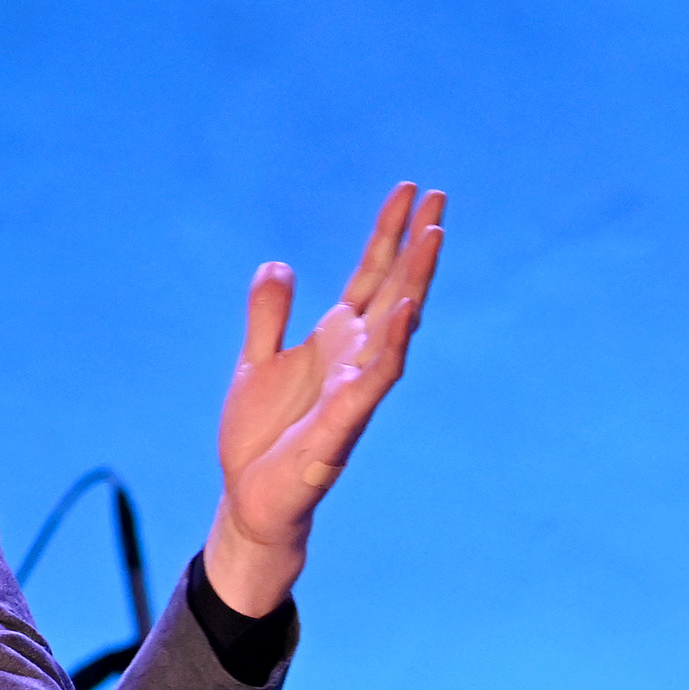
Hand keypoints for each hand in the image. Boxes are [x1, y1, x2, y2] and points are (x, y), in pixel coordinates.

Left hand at [201, 183, 444, 615]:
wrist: (250, 499)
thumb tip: (278, 264)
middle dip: (416, 244)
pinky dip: (393, 343)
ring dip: (415, 282)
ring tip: (434, 236)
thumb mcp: (255, 362)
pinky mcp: (345, 421)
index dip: (388, 233)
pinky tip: (406, 308)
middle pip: (394, 289)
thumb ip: (268, 316)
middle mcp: (355, 358)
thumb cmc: (262, 437)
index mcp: (335, 340)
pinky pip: (377, 377)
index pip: (370, 275)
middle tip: (439, 197)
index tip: (408, 190)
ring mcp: (356, 387)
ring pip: (396, 326)